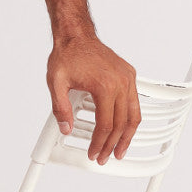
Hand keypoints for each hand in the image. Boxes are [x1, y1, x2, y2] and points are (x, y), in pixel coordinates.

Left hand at [46, 34, 140, 163]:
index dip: (99, 142)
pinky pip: (135, 102)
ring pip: (134, 115)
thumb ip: (60, 108)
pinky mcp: (129, 75)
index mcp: (104, 86)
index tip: (93, 151)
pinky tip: (125, 127)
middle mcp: (120, 83)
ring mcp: (127, 78)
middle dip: (113, 144)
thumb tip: (65, 128)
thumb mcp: (56, 83)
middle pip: (121, 124)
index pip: (105, 125)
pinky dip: (131, 118)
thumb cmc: (67, 55)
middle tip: (105, 156)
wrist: (76, 35)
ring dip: (128, 135)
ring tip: (120, 149)